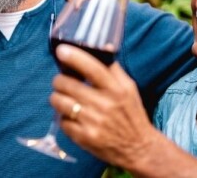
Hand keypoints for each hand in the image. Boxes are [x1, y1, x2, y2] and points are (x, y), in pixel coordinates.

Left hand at [50, 44, 155, 167]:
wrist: (139, 149)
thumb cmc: (131, 114)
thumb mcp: (129, 89)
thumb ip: (114, 69)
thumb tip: (105, 46)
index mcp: (117, 89)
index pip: (92, 68)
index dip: (74, 57)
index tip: (61, 50)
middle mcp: (105, 105)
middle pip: (66, 84)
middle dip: (60, 80)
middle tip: (63, 82)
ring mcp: (93, 122)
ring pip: (58, 101)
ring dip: (57, 98)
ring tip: (65, 99)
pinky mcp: (84, 137)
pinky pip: (61, 121)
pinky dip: (64, 118)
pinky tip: (73, 118)